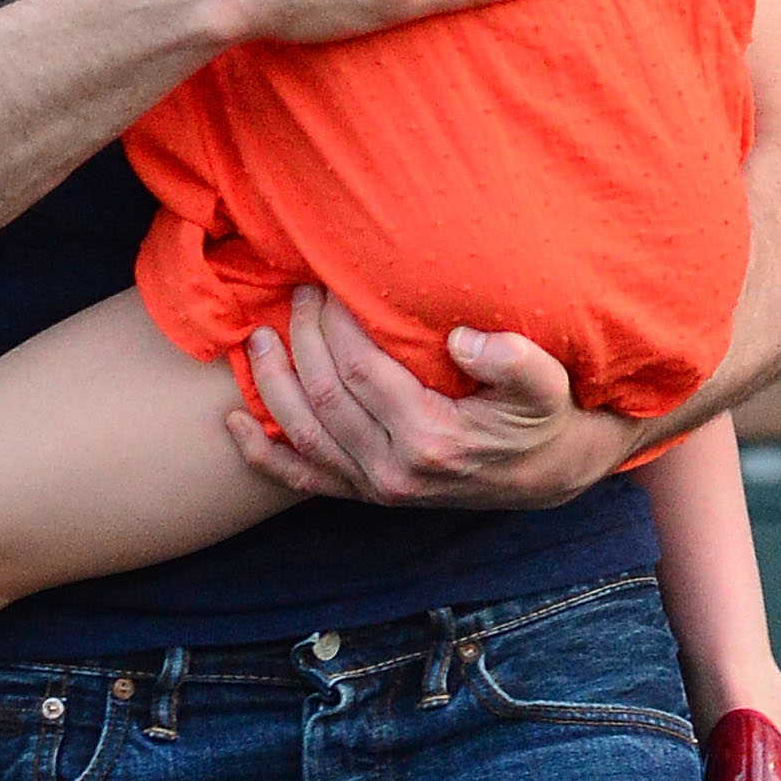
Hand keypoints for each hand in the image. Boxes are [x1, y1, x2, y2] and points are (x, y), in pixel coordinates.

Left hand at [225, 287, 642, 508]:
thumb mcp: (545, 384)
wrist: (547, 474)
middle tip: (299, 293)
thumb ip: (514, 359)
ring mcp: (377, 487)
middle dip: (302, 338)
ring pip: (304, 433)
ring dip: (271, 384)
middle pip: (324, 395)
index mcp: (433, 438)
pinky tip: (234, 425)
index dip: (336, 324)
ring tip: (256, 338)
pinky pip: (303, 480)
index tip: (330, 285)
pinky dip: (262, 456)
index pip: (360, 370)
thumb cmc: (541, 417)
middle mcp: (396, 470)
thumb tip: (462, 338)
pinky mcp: (367, 495)